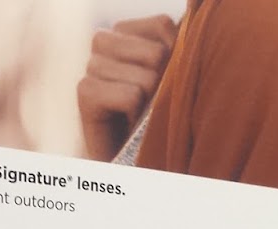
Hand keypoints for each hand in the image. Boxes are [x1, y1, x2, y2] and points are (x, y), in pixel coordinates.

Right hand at [77, 15, 177, 161]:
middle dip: (165, 80)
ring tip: (143, 114)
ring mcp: (92, 66)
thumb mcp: (179, 76)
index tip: (169, 80)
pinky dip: (138, 114)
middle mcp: (105, 43)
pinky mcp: (84, 92)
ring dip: (152, 101)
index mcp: (128, 33)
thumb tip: (193, 19)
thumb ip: (181, 45)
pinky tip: (129, 123)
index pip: (162, 24)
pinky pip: (130, 95)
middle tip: (155, 102)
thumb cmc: (164, 118)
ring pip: (144, 75)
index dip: (177, 54)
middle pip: (155, 51)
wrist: (139, 161)